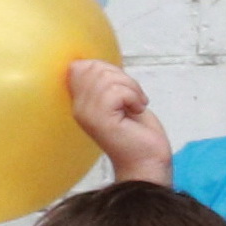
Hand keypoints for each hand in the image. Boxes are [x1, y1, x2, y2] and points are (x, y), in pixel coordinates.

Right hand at [66, 56, 172, 178]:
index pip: (80, 65)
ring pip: (107, 78)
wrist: (147, 163)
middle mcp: (78, 107)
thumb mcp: (120, 99)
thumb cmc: (138, 133)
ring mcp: (87, 114)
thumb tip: (96, 62)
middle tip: (132, 99)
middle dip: (122, 78)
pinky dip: (134, 97)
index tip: (123, 90)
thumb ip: (106, 82)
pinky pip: (117, 91)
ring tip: (135, 106)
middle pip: (94, 68)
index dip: (107, 69)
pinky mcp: (100, 120)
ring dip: (132, 89)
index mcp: (80, 101)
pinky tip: (136, 111)